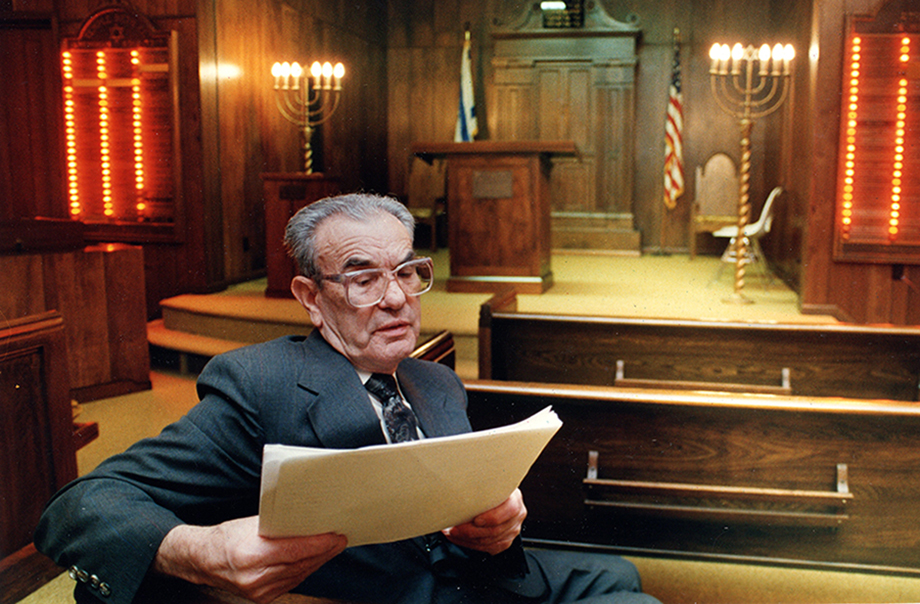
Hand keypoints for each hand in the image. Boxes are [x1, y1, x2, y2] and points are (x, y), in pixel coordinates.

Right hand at [153, 516, 346, 603]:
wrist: (202, 561)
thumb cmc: (226, 537)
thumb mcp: (252, 524)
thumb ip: (279, 524)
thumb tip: (307, 519)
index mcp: (251, 555)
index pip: (295, 550)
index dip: (319, 544)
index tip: (336, 536)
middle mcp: (256, 578)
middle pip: (301, 564)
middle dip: (324, 551)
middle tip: (340, 539)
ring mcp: (259, 592)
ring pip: (299, 574)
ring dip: (318, 561)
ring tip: (331, 547)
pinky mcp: (263, 598)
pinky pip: (292, 582)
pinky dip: (304, 569)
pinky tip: (314, 559)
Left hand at [442, 489, 525, 555]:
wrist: (496, 495)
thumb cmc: (490, 488)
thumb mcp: (488, 483)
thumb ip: (481, 488)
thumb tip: (459, 488)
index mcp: (515, 498)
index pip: (509, 510)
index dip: (492, 517)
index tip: (475, 519)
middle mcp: (517, 514)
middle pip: (495, 529)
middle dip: (470, 531)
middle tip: (454, 528)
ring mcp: (512, 529)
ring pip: (489, 541)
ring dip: (466, 539)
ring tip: (451, 532)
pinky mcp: (505, 541)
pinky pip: (487, 547)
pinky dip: (470, 544)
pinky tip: (459, 538)